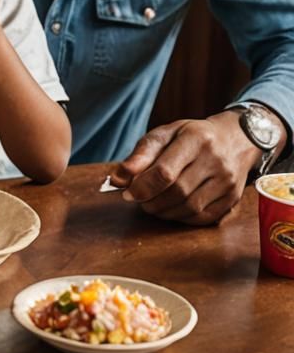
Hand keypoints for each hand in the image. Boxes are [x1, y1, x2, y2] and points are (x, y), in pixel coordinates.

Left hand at [109, 112, 259, 224]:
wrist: (234, 139)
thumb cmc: (191, 136)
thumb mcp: (164, 134)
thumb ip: (141, 155)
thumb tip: (117, 179)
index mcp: (195, 139)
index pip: (165, 171)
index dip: (142, 187)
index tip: (127, 193)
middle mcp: (215, 160)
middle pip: (178, 191)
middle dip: (152, 200)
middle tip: (139, 199)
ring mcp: (228, 181)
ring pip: (190, 207)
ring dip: (165, 211)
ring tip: (152, 204)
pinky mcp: (233, 197)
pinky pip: (204, 217)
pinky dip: (182, 218)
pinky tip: (172, 208)